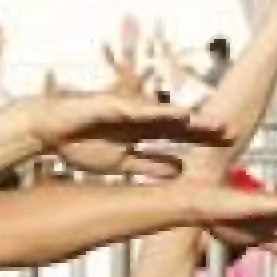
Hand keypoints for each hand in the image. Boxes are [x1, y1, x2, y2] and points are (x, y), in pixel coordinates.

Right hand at [33, 92, 230, 173]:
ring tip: (206, 122)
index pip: (178, 134)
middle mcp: (138, 116)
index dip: (201, 138)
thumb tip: (178, 172)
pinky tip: (171, 114)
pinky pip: (133, 108)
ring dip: (183, 117)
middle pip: (176, 121)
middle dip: (201, 126)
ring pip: (159, 112)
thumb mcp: (121, 161)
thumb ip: (150, 165)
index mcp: (142, 130)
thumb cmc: (80, 140)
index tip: (227, 143)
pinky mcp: (108, 105)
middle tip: (229, 131)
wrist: (46, 128)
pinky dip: (153, 111)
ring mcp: (125, 109)